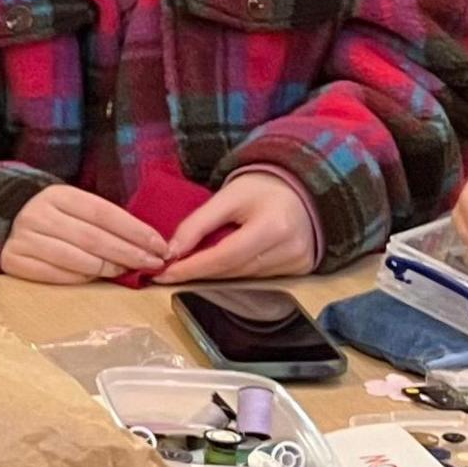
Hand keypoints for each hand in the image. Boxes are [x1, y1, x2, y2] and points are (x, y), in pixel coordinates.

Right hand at [0, 184, 171, 283]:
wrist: (3, 219)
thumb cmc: (53, 215)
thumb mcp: (74, 205)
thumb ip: (103, 219)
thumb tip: (146, 242)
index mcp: (59, 195)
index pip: (104, 213)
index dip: (135, 231)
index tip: (159, 245)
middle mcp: (40, 215)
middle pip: (93, 238)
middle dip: (129, 253)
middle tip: (152, 264)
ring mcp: (25, 239)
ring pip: (76, 259)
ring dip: (108, 268)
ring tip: (126, 271)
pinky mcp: (15, 261)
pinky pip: (55, 275)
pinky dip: (80, 278)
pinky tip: (96, 277)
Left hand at [152, 170, 317, 282]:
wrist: (303, 188)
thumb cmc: (263, 189)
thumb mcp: (228, 196)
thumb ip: (198, 223)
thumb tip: (171, 252)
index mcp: (273, 226)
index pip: (225, 256)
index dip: (192, 268)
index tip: (164, 273)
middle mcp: (289, 249)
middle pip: (232, 270)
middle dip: (199, 272)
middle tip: (170, 272)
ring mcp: (297, 262)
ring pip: (243, 278)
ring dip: (215, 275)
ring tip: (192, 267)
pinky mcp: (299, 270)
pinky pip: (258, 278)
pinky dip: (236, 273)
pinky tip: (222, 265)